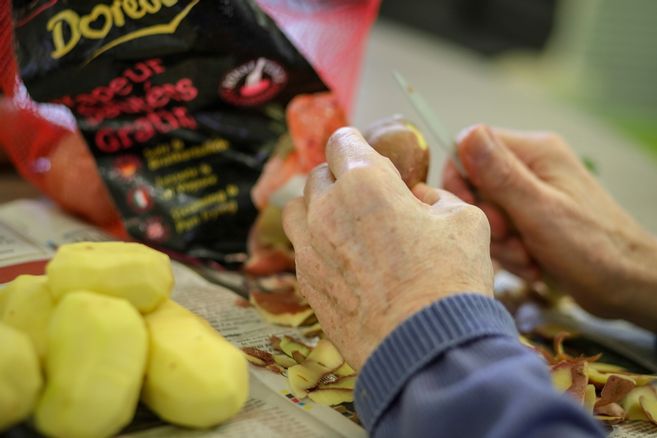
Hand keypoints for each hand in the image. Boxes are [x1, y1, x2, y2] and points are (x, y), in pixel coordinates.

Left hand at [283, 127, 492, 368]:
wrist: (426, 348)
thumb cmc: (449, 281)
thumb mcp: (465, 221)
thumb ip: (435, 197)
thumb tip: (417, 198)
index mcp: (364, 182)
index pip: (342, 141)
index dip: (355, 144)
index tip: (364, 154)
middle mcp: (327, 209)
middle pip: (318, 174)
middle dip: (340, 177)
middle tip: (366, 196)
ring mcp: (309, 248)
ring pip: (297, 209)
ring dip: (316, 208)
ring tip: (343, 224)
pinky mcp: (305, 282)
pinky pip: (300, 249)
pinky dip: (315, 245)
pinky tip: (343, 261)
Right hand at [443, 125, 656, 329]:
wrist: (628, 285)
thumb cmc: (592, 249)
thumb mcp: (538, 210)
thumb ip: (500, 174)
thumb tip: (467, 134)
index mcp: (536, 152)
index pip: (471, 146)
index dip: (462, 178)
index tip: (473, 209)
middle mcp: (533, 167)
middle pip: (477, 183)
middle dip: (486, 218)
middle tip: (510, 239)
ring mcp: (534, 194)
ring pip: (487, 211)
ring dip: (499, 241)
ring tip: (526, 257)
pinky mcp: (534, 219)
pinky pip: (502, 230)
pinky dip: (510, 251)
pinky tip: (531, 264)